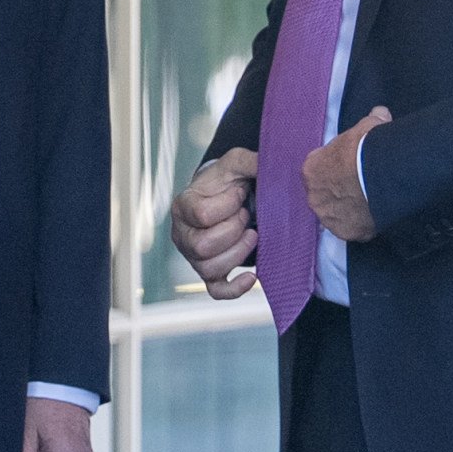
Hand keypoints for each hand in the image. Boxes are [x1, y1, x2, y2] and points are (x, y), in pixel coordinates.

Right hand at [169, 148, 258, 299]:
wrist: (226, 196)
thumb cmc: (227, 181)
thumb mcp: (235, 163)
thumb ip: (248, 160)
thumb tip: (269, 163)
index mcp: (183, 206)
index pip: (201, 214)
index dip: (227, 204)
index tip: (239, 194)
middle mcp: (182, 234)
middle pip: (202, 246)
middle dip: (233, 230)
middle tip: (245, 216)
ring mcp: (194, 256)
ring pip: (209, 269)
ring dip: (238, 253)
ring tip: (252, 235)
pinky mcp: (209, 272)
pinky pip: (217, 291)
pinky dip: (235, 288)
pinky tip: (252, 276)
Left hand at [304, 107, 390, 241]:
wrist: (381, 173)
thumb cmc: (367, 146)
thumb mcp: (367, 126)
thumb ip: (370, 120)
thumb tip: (380, 112)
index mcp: (310, 170)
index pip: (317, 171)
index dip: (333, 169)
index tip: (348, 168)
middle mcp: (313, 196)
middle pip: (323, 196)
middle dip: (338, 192)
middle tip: (359, 187)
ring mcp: (329, 217)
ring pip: (336, 215)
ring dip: (348, 211)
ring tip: (368, 203)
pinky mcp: (347, 233)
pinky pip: (353, 229)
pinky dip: (362, 225)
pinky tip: (375, 215)